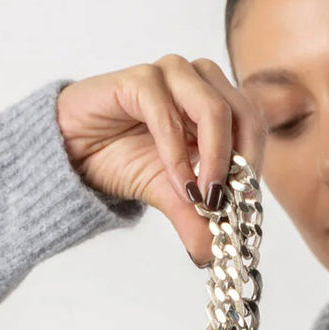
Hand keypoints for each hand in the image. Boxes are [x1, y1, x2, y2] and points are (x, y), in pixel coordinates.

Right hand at [54, 56, 266, 266]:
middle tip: (224, 206)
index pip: (254, 128)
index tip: (242, 210)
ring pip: (214, 110)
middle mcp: (200, 81)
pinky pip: (168, 114)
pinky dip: (177, 153)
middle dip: (239, 166)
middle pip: (244, 116)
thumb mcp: (169, 195)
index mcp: (217, 102)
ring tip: (201, 198)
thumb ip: (196, 218)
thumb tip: (215, 254)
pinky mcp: (140, 79)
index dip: (254, 168)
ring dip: (213, 159)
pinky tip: (176, 182)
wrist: (74, 150)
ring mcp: (172, 75)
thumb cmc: (124, 159)